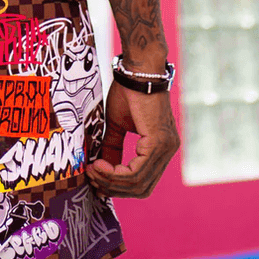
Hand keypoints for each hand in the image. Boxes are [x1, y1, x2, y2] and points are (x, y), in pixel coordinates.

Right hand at [86, 81, 178, 198]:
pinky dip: (115, 172)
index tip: (95, 176)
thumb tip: (100, 171)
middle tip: (91, 178)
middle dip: (113, 187)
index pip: (142, 180)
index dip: (117, 184)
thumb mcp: (117, 125)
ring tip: (92, 170)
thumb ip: (112, 148)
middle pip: (141, 188)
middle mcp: (168, 150)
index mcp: (161, 147)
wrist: (137, 70)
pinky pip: (137, 171)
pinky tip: (100, 164)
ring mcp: (165, 148)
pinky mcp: (158, 142)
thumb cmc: (128, 91)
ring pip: (138, 182)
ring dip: (111, 180)